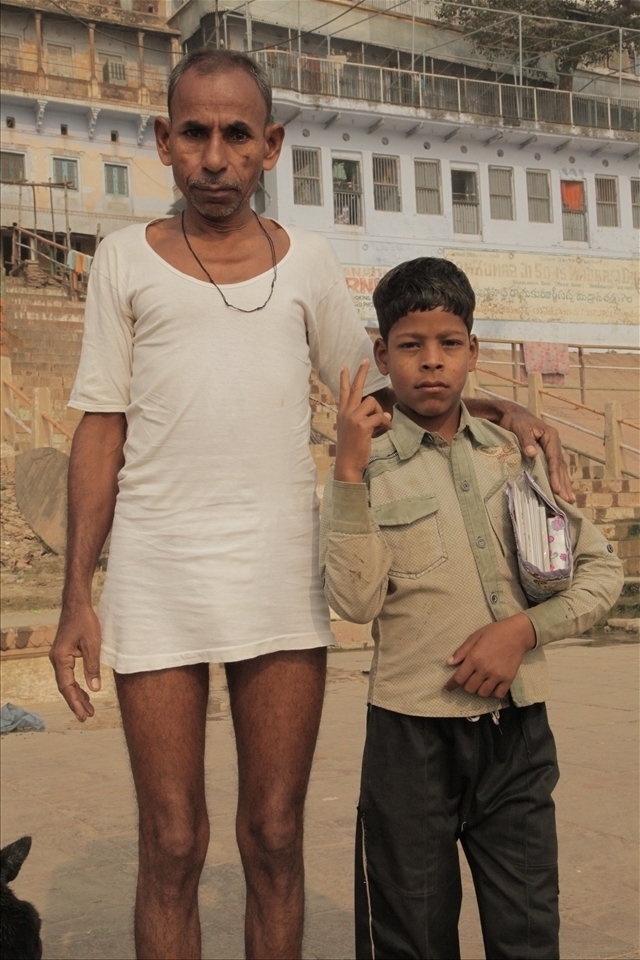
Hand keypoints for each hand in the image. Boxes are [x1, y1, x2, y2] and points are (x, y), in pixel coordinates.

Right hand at [49, 603, 102, 720]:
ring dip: (77, 695)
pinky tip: (85, 692)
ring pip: (67, 682)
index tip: (84, 715)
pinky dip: (77, 685)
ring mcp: (59, 657)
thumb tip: (95, 689)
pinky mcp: (64, 654)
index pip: (67, 687)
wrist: (77, 605)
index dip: (75, 702)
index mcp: (60, 659)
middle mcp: (56, 659)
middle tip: (87, 717)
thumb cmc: (85, 621)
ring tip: (88, 709)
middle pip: (65, 687)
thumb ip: (93, 667)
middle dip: (76, 703)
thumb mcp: (93, 644)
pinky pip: (69, 674)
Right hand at [334, 360, 391, 482]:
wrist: (347, 463)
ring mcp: (353, 417)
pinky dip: (385, 424)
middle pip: (355, 388)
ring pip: (373, 403)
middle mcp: (346, 412)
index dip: (344, 379)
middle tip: (366, 360)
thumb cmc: (352, 449)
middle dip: (361, 373)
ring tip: (381, 426)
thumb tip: (385, 415)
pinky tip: (385, 431)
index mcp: (342, 414)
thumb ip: (369, 420)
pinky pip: (380, 417)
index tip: (345, 367)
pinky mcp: (362, 424)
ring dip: (380, 413)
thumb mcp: (357, 432)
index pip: (343, 392)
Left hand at [443, 613, 535, 699]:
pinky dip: (492, 693)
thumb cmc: (494, 632)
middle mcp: (485, 669)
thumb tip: (449, 663)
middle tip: (468, 679)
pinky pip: (498, 694)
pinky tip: (491, 687)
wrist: (517, 633)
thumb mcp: (474, 637)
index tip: (447, 689)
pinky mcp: (508, 679)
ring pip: (483, 694)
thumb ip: (462, 651)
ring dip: (478, 690)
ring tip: (479, 682)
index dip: (451, 685)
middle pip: (469, 688)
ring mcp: (497, 676)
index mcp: (474, 658)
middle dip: (465, 686)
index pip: (459, 678)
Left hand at [498, 406, 574, 503]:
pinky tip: (561, 491)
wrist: (513, 415)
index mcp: (551, 436)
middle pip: (560, 466)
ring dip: (564, 485)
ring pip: (559, 469)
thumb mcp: (519, 428)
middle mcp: (554, 444)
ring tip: (570, 500)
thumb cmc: (515, 421)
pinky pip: (553, 469)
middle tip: (567, 500)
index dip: (555, 474)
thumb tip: (533, 454)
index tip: (556, 488)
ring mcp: (552, 450)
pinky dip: (557, 480)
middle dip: (563, 484)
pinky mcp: (546, 455)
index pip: (554, 458)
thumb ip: (526, 440)